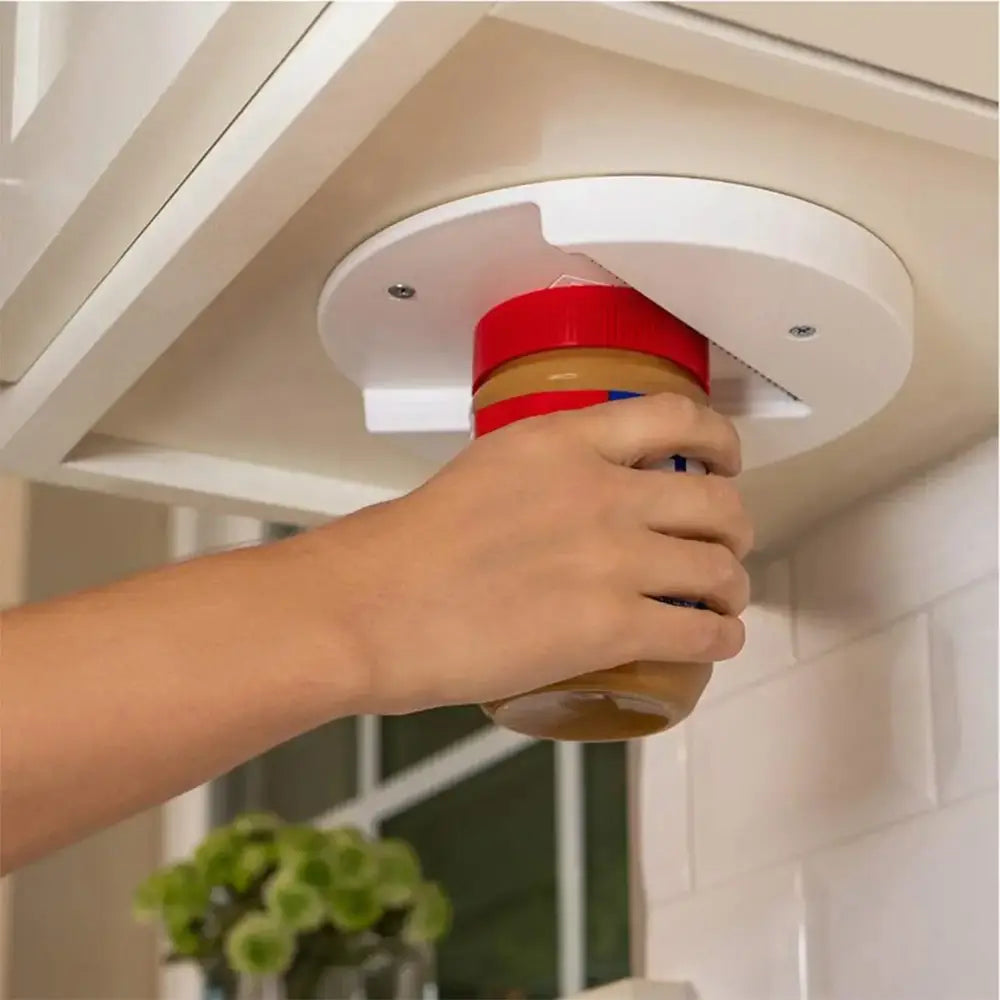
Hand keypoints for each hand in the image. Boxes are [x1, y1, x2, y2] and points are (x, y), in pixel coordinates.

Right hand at [298, 392, 752, 714]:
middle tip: (726, 542)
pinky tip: (717, 641)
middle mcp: (602, 491)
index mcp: (565, 442)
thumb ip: (541, 476)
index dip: (718, 440)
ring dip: (733, 586)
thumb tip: (568, 501)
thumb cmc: (408, 549)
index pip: (676, 418)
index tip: (724, 458)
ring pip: (719, 569)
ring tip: (724, 599)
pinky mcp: (612, 626)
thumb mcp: (485, 471)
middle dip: (734, 526)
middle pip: (716, 501)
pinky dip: (721, 638)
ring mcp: (613, 559)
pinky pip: (701, 631)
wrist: (375, 608)